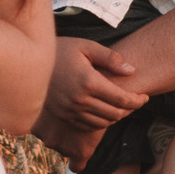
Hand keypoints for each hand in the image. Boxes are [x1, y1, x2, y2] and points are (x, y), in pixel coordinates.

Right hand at [39, 33, 146, 166]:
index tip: (145, 97)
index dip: (138, 100)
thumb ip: (111, 58)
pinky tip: (105, 110)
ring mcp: (70, 111)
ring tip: (122, 105)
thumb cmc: (62, 50)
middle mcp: (79, 100)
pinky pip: (90, 126)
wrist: (29, 63)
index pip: (122, 99)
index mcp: (88, 81)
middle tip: (136, 101)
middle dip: (130, 109)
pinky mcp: (64, 117)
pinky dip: (102, 121)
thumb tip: (132, 71)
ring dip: (117, 116)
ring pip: (104, 122)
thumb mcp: (86, 47)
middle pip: (116, 113)